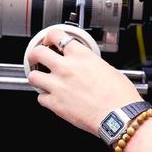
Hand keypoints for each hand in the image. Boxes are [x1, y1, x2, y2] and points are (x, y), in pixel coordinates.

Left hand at [26, 28, 142, 135]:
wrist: (118, 116)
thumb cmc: (119, 95)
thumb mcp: (108, 68)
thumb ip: (91, 64)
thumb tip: (86, 65)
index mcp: (81, 56)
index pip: (57, 35)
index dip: (49, 36)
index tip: (49, 40)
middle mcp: (66, 68)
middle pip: (38, 53)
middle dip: (35, 54)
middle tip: (37, 58)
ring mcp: (58, 86)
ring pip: (33, 76)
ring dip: (37, 77)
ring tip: (42, 79)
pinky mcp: (55, 104)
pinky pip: (40, 98)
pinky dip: (45, 97)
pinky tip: (53, 98)